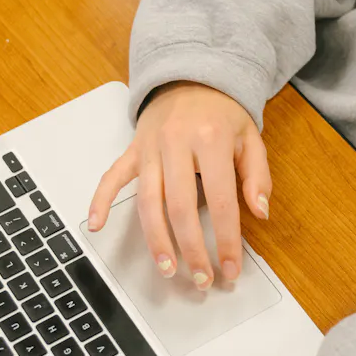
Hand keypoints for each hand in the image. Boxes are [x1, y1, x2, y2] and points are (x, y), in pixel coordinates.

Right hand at [89, 82, 270, 290]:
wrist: (190, 77)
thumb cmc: (222, 114)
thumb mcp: (250, 138)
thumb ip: (257, 176)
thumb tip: (260, 213)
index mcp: (211, 140)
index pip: (219, 199)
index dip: (225, 239)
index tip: (230, 268)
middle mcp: (176, 144)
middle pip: (180, 207)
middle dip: (191, 248)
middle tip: (202, 278)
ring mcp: (150, 148)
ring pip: (149, 201)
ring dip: (156, 240)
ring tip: (167, 269)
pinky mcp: (132, 150)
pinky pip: (112, 177)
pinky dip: (100, 200)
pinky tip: (96, 226)